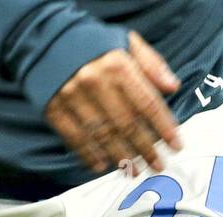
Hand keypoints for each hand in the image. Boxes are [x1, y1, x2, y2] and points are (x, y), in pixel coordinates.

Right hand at [45, 31, 182, 174]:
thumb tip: (173, 86)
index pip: (147, 102)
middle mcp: (95, 81)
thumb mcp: (127, 42)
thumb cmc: (94, 45)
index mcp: (117, 64)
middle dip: (145, 148)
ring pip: (102, 135)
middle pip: (127, 124)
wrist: (46, 40)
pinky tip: (102, 166)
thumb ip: (151, 63)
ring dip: (121, 157)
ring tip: (134, 171)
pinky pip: (74, 137)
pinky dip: (88, 154)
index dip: (164, 126)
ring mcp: (72, 97)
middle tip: (158, 165)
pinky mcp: (54, 108)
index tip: (176, 145)